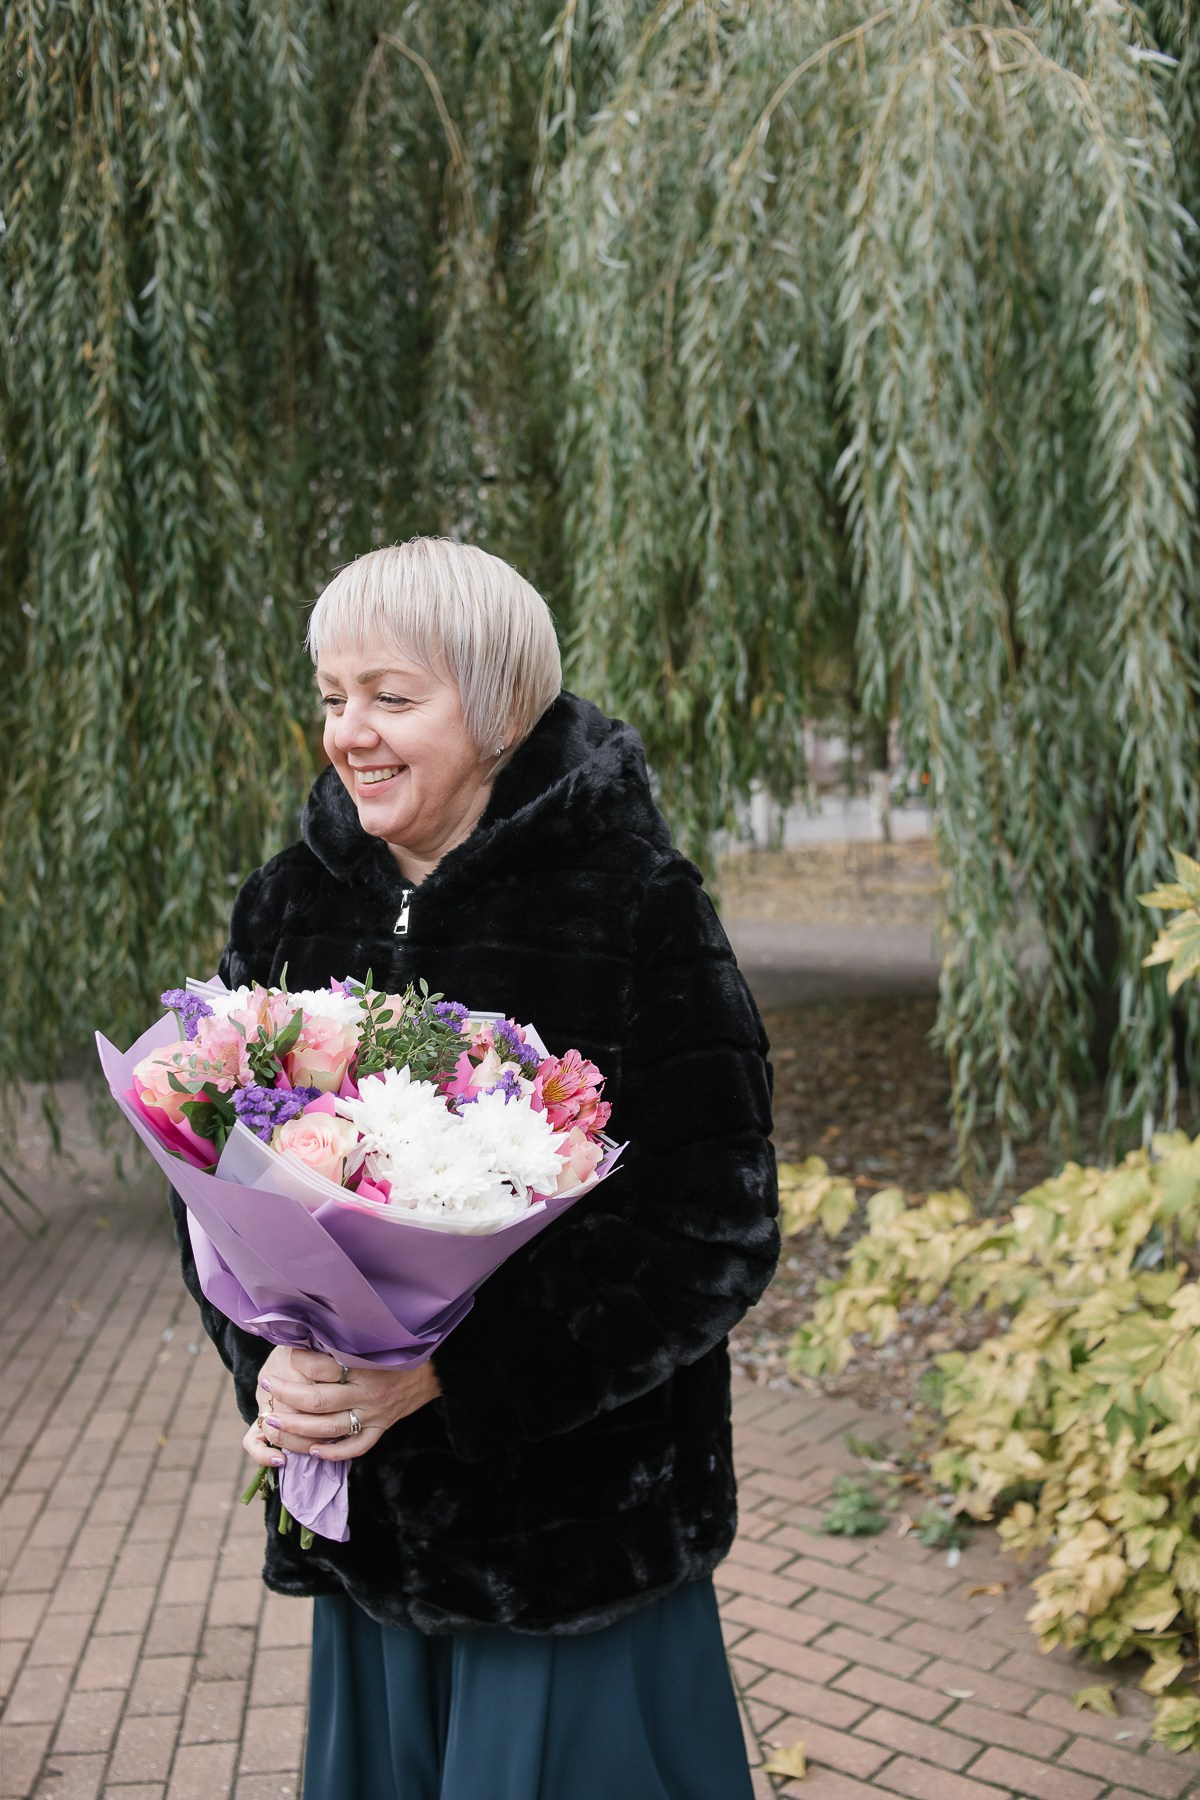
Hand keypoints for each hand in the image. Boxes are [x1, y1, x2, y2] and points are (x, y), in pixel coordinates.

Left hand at [242, 1344, 439, 1467]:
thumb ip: (343, 1342)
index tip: (284, 1354)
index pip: (321, 1367)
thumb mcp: (373, 1340)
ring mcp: (374, 1415)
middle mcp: (367, 1392)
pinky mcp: (381, 1429)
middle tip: (266, 1389)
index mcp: (364, 1365)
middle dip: (285, 1398)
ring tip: (272, 1423)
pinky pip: (355, 1447)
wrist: (436, 1369)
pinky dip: (333, 1453)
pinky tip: (313, 1451)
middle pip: (317, 1402)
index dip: (297, 1362)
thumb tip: (306, 1334)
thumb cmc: (400, 1350)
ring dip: (296, 1429)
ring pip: (327, 1429)